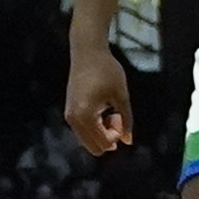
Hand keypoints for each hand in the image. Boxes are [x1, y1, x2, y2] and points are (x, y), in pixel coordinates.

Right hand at [64, 41, 134, 157]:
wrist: (87, 51)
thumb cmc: (107, 70)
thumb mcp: (121, 95)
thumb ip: (126, 119)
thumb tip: (128, 141)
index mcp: (85, 115)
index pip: (103, 143)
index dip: (117, 134)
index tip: (120, 115)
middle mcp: (73, 119)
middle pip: (94, 147)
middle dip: (109, 138)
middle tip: (116, 116)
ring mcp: (69, 115)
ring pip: (88, 141)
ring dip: (102, 133)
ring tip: (111, 112)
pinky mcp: (69, 111)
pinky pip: (84, 131)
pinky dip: (95, 128)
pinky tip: (103, 110)